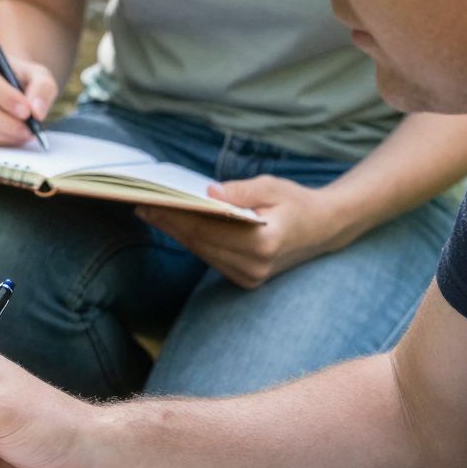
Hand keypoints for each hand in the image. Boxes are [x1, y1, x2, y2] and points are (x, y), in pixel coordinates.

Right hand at [0, 44, 56, 146]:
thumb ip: (43, 89)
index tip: (26, 111)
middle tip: (28, 130)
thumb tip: (37, 112)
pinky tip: (10, 137)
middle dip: (4, 122)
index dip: (4, 97)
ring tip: (24, 134)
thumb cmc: (21, 78)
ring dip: (0, 135)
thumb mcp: (39, 75)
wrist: (8, 86)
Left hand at [136, 174, 347, 289]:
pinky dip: (195, 241)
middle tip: (143, 205)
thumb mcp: (272, 187)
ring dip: (178, 233)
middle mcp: (255, 267)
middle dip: (170, 224)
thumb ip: (241, 191)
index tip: (150, 203)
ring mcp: (250, 278)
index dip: (176, 216)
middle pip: (200, 243)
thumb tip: (209, 192)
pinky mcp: (246, 280)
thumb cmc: (297, 202)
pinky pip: (212, 258)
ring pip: (203, 253)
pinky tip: (178, 225)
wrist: (323, 229)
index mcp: (263, 243)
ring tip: (154, 213)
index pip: (208, 229)